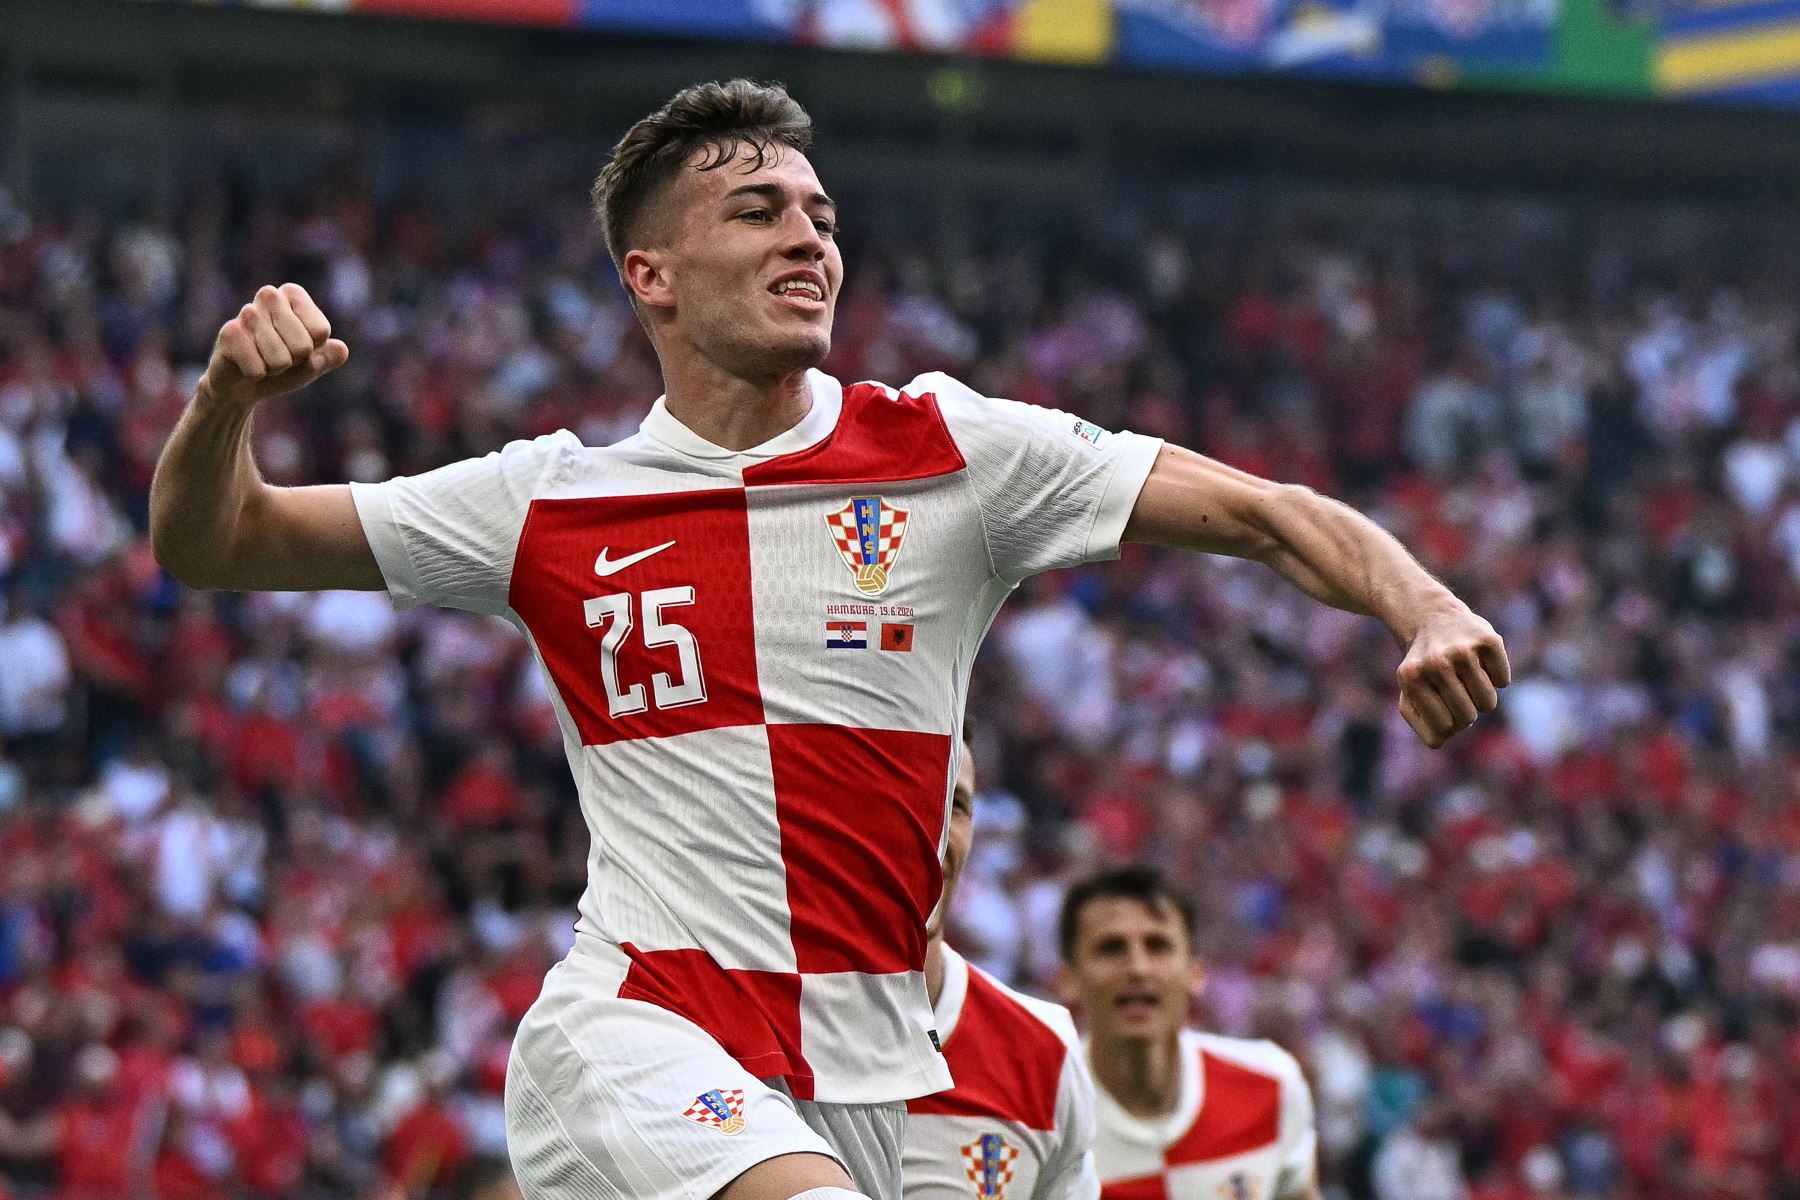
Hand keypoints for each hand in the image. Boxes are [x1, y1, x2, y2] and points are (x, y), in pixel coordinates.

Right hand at [201, 283, 348, 409]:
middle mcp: (270, 295)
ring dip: (274, 369)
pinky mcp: (228, 332)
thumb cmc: (282, 367)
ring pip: (281, 360)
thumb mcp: (311, 364)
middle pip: (303, 346)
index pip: (321, 332)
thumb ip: (328, 357)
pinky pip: (258, 369)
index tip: (299, 348)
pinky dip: (256, 375)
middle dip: (294, 362)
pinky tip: (246, 365)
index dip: (313, 350)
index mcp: (293, 294)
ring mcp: (247, 312)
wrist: (243, 383)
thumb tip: (340, 349)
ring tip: (262, 360)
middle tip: (279, 357)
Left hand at [1396, 606, 1509, 747]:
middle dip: (1467, 714)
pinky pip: (1503, 681)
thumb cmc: (1423, 663)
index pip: (1443, 730)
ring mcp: (1463, 650)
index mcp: (1412, 678)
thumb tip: (1441, 739)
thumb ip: (1420, 720)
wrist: (1431, 616)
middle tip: (1459, 695)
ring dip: (1482, 698)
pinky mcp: (1488, 639)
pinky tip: (1481, 661)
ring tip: (1468, 679)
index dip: (1450, 726)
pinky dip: (1497, 677)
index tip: (1446, 710)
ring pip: (1487, 703)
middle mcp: (1436, 662)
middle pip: (1467, 719)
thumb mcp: (1409, 690)